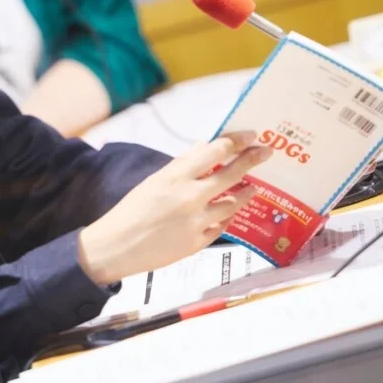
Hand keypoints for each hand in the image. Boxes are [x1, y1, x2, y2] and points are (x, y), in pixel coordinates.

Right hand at [78, 132, 270, 284]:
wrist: (116, 247)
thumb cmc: (131, 211)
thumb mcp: (154, 181)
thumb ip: (182, 166)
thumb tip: (205, 148)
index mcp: (176, 176)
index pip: (215, 151)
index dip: (236, 141)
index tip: (251, 135)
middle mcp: (190, 197)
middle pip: (232, 174)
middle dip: (252, 160)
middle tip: (266, 151)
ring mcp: (196, 222)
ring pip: (232, 204)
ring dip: (244, 193)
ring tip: (252, 187)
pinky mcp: (197, 244)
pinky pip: (221, 227)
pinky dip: (225, 218)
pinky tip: (227, 214)